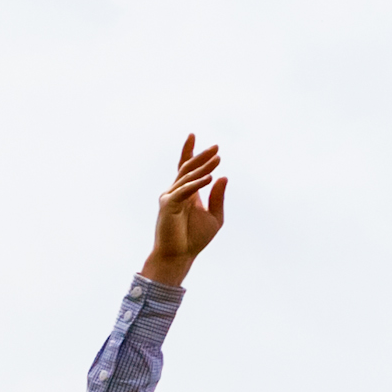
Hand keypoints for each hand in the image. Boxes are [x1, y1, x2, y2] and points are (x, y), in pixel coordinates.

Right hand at [141, 135, 227, 286]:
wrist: (179, 256)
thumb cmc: (194, 239)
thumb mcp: (214, 216)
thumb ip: (217, 197)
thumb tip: (223, 176)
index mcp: (187, 193)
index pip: (187, 168)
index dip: (189, 151)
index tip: (193, 135)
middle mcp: (177, 192)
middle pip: (188, 168)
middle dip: (202, 156)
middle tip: (216, 147)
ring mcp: (171, 197)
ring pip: (187, 176)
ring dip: (203, 167)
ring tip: (217, 158)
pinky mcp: (169, 205)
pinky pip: (185, 190)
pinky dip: (197, 183)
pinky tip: (210, 177)